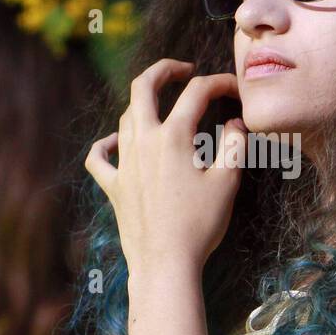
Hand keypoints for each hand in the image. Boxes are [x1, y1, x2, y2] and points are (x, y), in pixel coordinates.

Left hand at [85, 59, 246, 277]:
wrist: (165, 264)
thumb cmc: (200, 225)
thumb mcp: (228, 182)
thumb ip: (236, 144)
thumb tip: (236, 122)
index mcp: (174, 137)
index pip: (197, 93)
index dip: (219, 83)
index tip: (235, 90)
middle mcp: (143, 142)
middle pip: (143, 87)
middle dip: (164, 70)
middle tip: (184, 70)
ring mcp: (124, 163)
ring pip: (125, 117)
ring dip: (144, 104)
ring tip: (163, 105)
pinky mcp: (114, 186)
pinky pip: (99, 157)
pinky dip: (106, 144)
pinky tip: (117, 143)